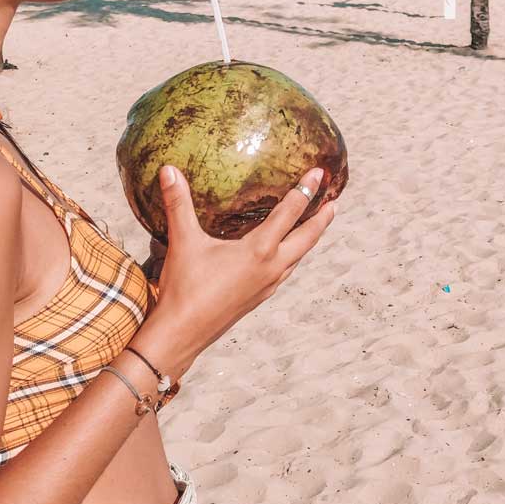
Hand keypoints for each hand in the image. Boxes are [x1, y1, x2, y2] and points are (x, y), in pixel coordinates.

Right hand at [134, 165, 334, 379]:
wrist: (182, 334)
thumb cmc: (186, 288)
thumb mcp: (183, 241)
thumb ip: (178, 203)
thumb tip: (169, 169)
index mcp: (259, 251)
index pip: (290, 213)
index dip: (305, 190)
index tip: (319, 173)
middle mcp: (271, 268)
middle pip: (307, 239)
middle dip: (322, 219)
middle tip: (335, 202)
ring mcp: (267, 286)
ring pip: (298, 258)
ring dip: (310, 239)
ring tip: (317, 225)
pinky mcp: (259, 298)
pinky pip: (285, 272)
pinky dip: (293, 257)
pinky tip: (284, 256)